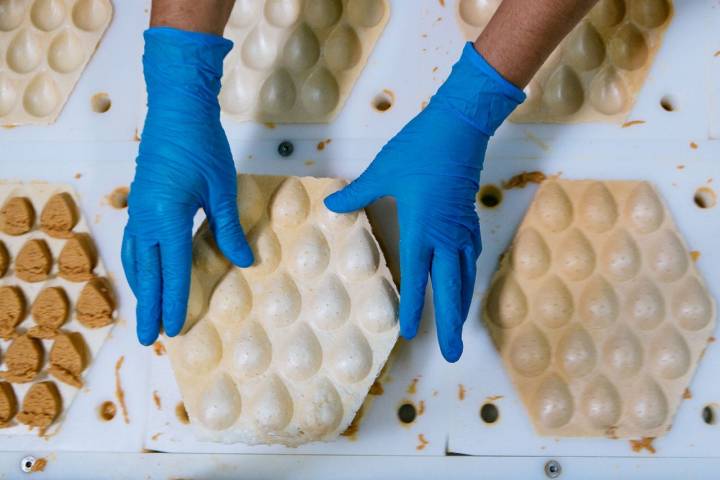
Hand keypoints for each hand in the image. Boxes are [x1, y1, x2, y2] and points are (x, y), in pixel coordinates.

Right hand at [122, 28, 252, 345]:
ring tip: (145, 311)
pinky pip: (135, 242)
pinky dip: (138, 264)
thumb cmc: (202, 146)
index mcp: (168, 220)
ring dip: (141, 288)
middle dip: (149, 307)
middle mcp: (146, 220)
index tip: (174, 329)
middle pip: (148, 274)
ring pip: (137, 259)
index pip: (174, 272)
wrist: (175, 108)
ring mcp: (138, 210)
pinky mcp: (139, 201)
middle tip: (147, 339)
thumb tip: (245, 262)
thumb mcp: (222, 189)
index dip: (175, 302)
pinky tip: (144, 270)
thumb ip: (229, 229)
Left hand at [325, 43, 523, 361]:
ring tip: (459, 327)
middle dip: (451, 324)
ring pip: (465, 276)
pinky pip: (471, 256)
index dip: (414, 308)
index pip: (417, 278)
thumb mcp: (383, 171)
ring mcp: (461, 229)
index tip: (410, 333)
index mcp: (420, 228)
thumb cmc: (419, 148)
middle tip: (453, 354)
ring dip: (462, 304)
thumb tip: (332, 205)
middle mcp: (444, 236)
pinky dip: (467, 276)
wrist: (460, 127)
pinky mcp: (470, 218)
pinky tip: (464, 280)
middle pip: (451, 289)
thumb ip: (358, 193)